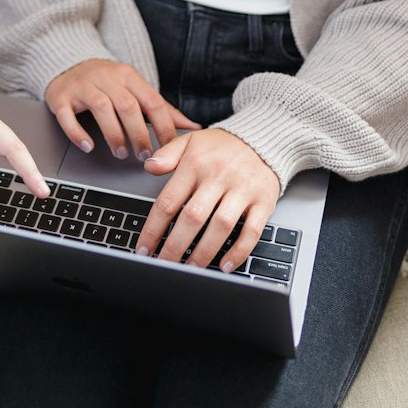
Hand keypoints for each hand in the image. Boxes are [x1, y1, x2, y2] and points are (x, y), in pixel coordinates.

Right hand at [45, 59, 199, 159]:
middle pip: (128, 105)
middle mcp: (107, 78)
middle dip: (139, 134)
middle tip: (144, 156)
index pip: (152, 101)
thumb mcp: (135, 89)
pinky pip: (68, 115)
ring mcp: (83, 86)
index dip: (164, 126)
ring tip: (121, 153)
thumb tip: (194, 127)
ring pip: (101, 108)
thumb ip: (163, 109)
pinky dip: (78, 133)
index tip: (170, 148)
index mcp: (129, 76)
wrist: (68, 64)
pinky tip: (88, 146)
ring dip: (114, 134)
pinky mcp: (61, 96)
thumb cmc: (107, 82)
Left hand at [136, 129, 279, 271]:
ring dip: (204, 251)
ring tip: (191, 268)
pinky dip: (239, 251)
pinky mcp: (263, 202)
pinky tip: (225, 265)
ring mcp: (242, 190)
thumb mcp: (190, 141)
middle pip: (193, 217)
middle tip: (164, 265)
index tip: (144, 248)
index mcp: (195, 165)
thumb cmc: (222, 146)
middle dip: (175, 246)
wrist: (262, 139)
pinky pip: (252, 230)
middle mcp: (218, 177)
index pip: (169, 201)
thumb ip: (167, 153)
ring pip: (221, 226)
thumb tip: (149, 166)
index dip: (154, 228)